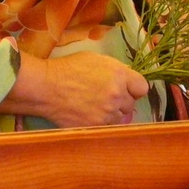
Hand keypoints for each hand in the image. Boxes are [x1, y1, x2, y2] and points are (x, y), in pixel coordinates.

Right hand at [0, 50, 149, 126]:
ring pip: (121, 118)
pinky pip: (108, 128)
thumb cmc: (68, 68)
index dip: (134, 89)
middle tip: (107, 98)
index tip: (128, 90)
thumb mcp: (96, 60)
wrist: (46, 86)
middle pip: (131, 104)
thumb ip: (115, 71)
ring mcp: (107, 113)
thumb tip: (124, 81)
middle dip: (122, 101)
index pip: (142, 88)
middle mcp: (117, 94)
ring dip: (113, 114)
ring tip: (97, 108)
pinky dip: (102, 124)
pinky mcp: (96, 127)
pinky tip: (91, 116)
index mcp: (119, 74)